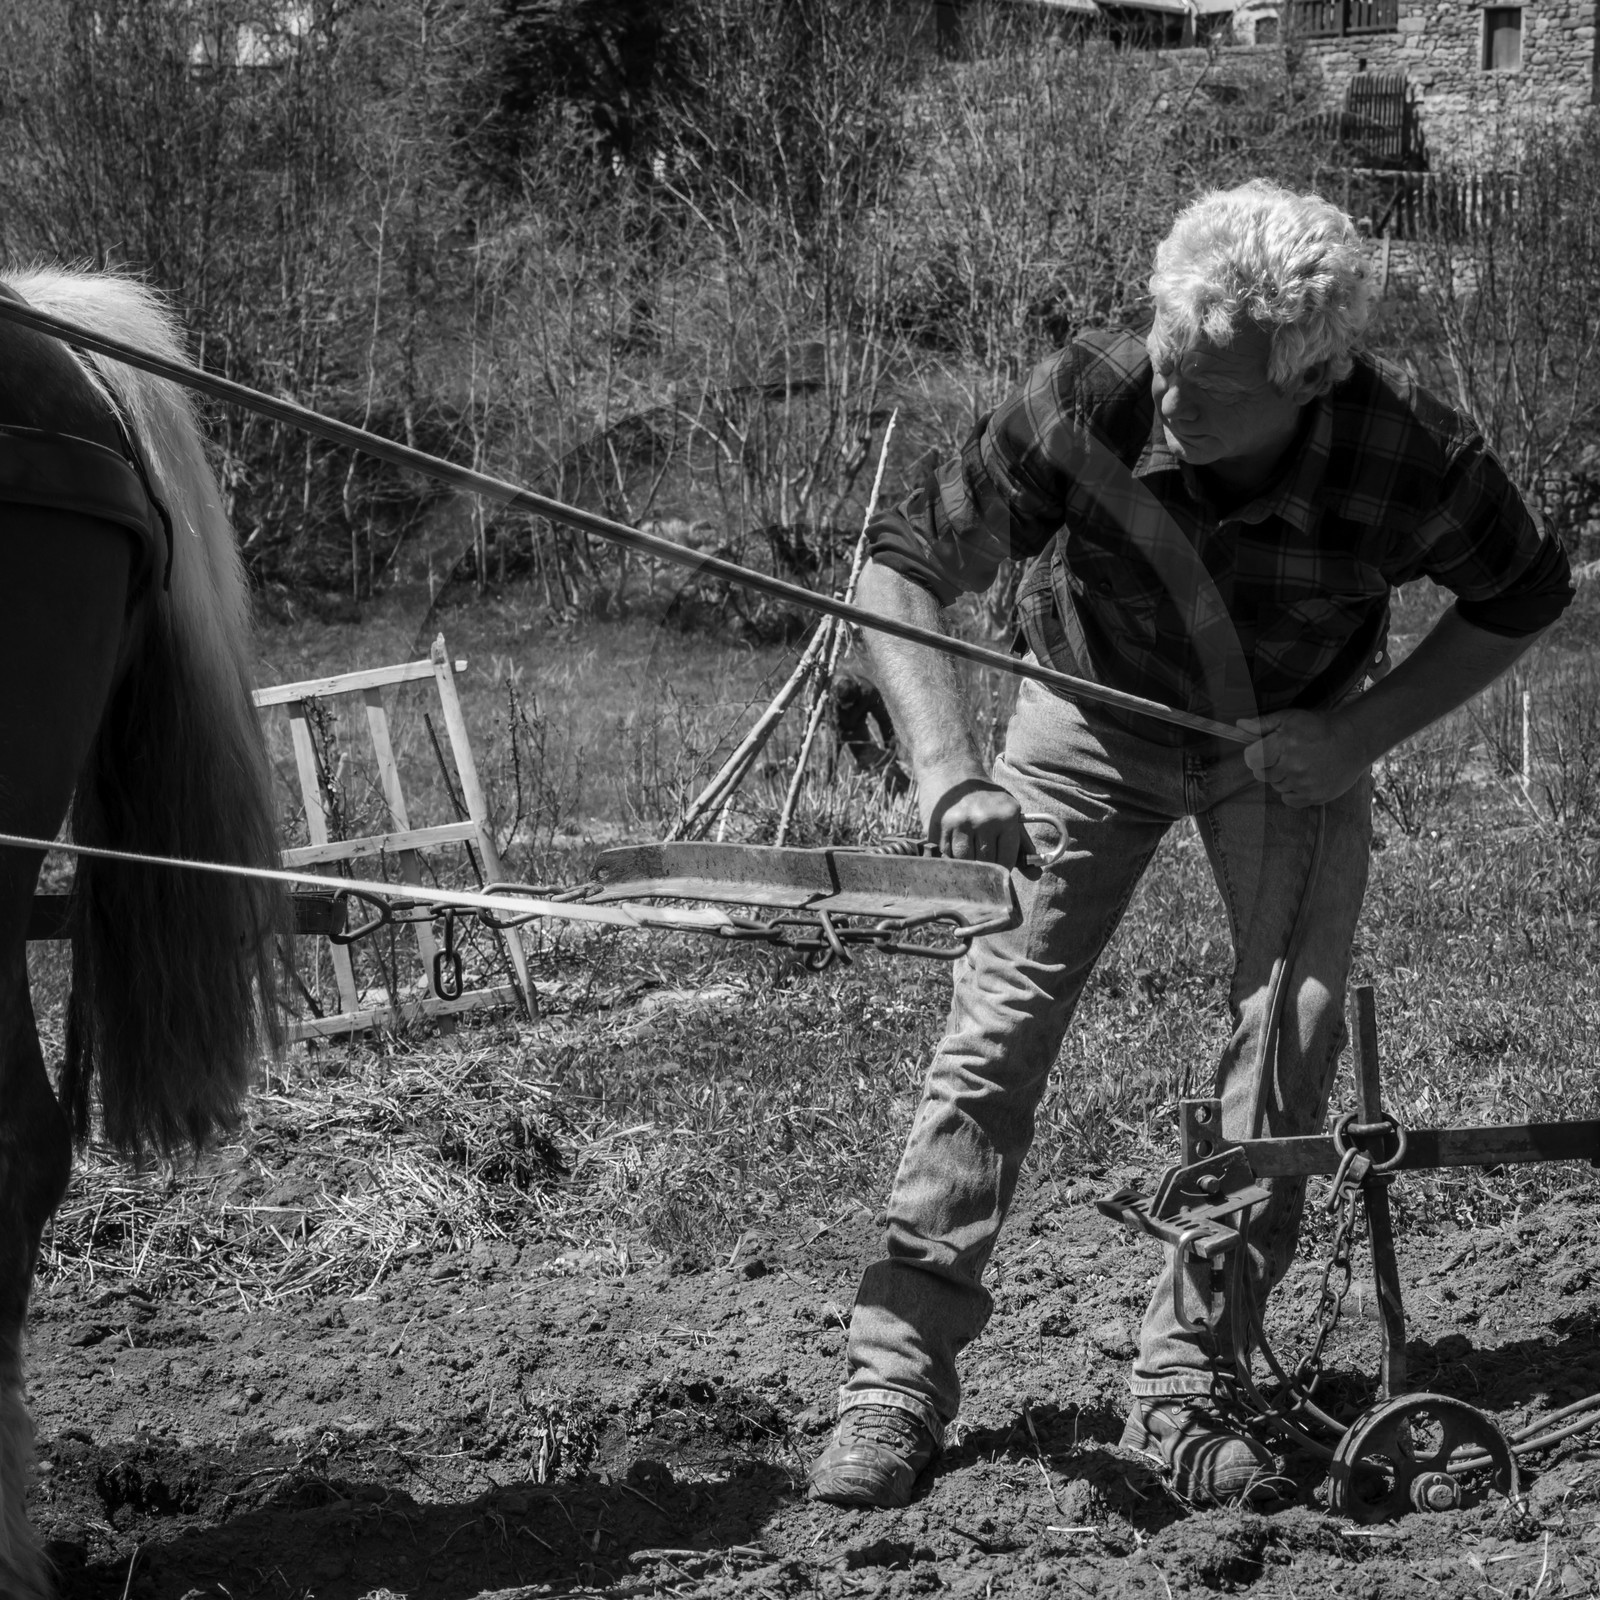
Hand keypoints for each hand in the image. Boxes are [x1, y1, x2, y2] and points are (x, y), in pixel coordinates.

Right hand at [923, 773, 1026, 866]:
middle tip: (981, 862)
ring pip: (963, 861)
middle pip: (985, 863)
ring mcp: (960, 822)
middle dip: (984, 868)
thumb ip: (1022, 845)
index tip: (998, 868)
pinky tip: (953, 844)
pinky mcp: (939, 825)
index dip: (1002, 869)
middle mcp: (984, 818)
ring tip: (967, 852)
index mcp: (1007, 815)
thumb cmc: (986, 798)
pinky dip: (949, 855)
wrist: (951, 771)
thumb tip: (1037, 875)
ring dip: (965, 863)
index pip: (1005, 860)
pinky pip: (945, 853)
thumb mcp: (1008, 814)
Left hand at [1238, 710, 1368, 807]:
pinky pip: (1289, 800)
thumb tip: (1239, 725)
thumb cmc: (1318, 727)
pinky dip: (1293, 791)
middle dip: (1269, 765)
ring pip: (1276, 786)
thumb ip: (1262, 724)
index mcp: (1283, 745)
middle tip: (1286, 756)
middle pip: (1262, 774)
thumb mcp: (1289, 718)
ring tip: (1300, 764)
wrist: (1353, 741)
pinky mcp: (1314, 796)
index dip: (1255, 754)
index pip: (1251, 759)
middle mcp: (1293, 766)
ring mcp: (1304, 784)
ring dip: (1282, 778)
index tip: (1265, 750)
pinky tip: (1304, 778)